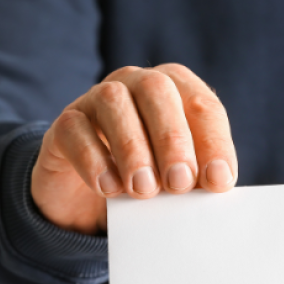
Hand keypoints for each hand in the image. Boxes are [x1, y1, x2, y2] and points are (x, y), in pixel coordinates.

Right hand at [30, 64, 237, 234]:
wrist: (85, 199)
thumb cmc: (142, 182)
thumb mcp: (173, 182)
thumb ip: (193, 180)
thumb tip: (212, 189)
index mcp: (177, 91)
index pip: (203, 105)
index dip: (213, 142)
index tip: (218, 181)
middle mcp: (136, 84)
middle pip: (157, 90)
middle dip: (173, 138)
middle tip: (178, 183)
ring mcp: (95, 100)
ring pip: (114, 101)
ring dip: (133, 147)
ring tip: (142, 189)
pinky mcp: (65, 124)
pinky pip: (75, 129)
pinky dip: (93, 159)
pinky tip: (107, 188)